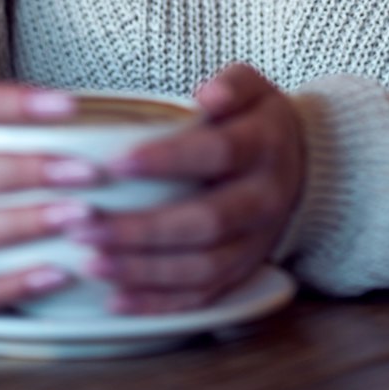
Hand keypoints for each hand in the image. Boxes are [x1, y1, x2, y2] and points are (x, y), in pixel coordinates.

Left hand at [74, 62, 304, 312]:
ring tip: (90, 262)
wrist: (302, 166)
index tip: (116, 163)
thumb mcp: (253, 88)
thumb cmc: (256, 120)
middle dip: (142, 230)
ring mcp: (256, 242)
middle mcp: (264, 199)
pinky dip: (158, 304)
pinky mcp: (242, 272)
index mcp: (264, 146)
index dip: (169, 159)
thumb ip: (231, 85)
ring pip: (201, 267)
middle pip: (206, 222)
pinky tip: (115, 300)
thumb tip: (207, 95)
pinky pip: (202, 297)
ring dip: (143, 271)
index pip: (218, 153)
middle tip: (86, 227)